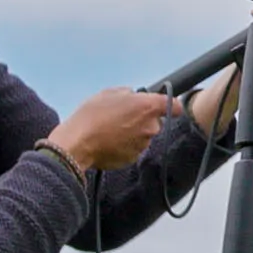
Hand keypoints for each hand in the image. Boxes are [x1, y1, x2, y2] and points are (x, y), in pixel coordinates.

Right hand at [46, 87, 173, 172]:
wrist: (78, 143)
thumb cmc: (91, 115)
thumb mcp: (109, 93)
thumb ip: (128, 93)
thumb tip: (133, 97)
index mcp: (148, 107)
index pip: (174, 106)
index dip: (170, 105)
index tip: (163, 105)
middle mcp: (150, 127)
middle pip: (154, 121)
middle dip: (142, 119)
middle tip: (122, 116)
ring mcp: (142, 145)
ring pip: (143, 136)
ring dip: (133, 133)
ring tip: (111, 129)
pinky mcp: (132, 159)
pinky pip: (133, 149)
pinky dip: (124, 146)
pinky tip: (109, 141)